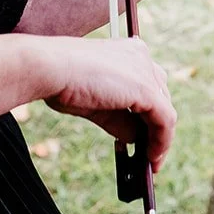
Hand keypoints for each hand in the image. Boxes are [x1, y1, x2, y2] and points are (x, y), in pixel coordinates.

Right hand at [42, 37, 175, 171]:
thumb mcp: (97, 104)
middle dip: (156, 126)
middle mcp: (141, 55)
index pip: (149, 84)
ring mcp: (145, 70)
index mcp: (129, 52)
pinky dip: (161, 142)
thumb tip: (136, 139)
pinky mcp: (145, 89)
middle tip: (149, 152)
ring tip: (151, 162)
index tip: (145, 134)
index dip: (149, 112)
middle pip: (160, 96)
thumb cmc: (63, 81)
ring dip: (160, 139)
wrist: (48, 68)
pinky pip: (165, 120)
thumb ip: (119, 118)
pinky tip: (151, 159)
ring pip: (165, 110)